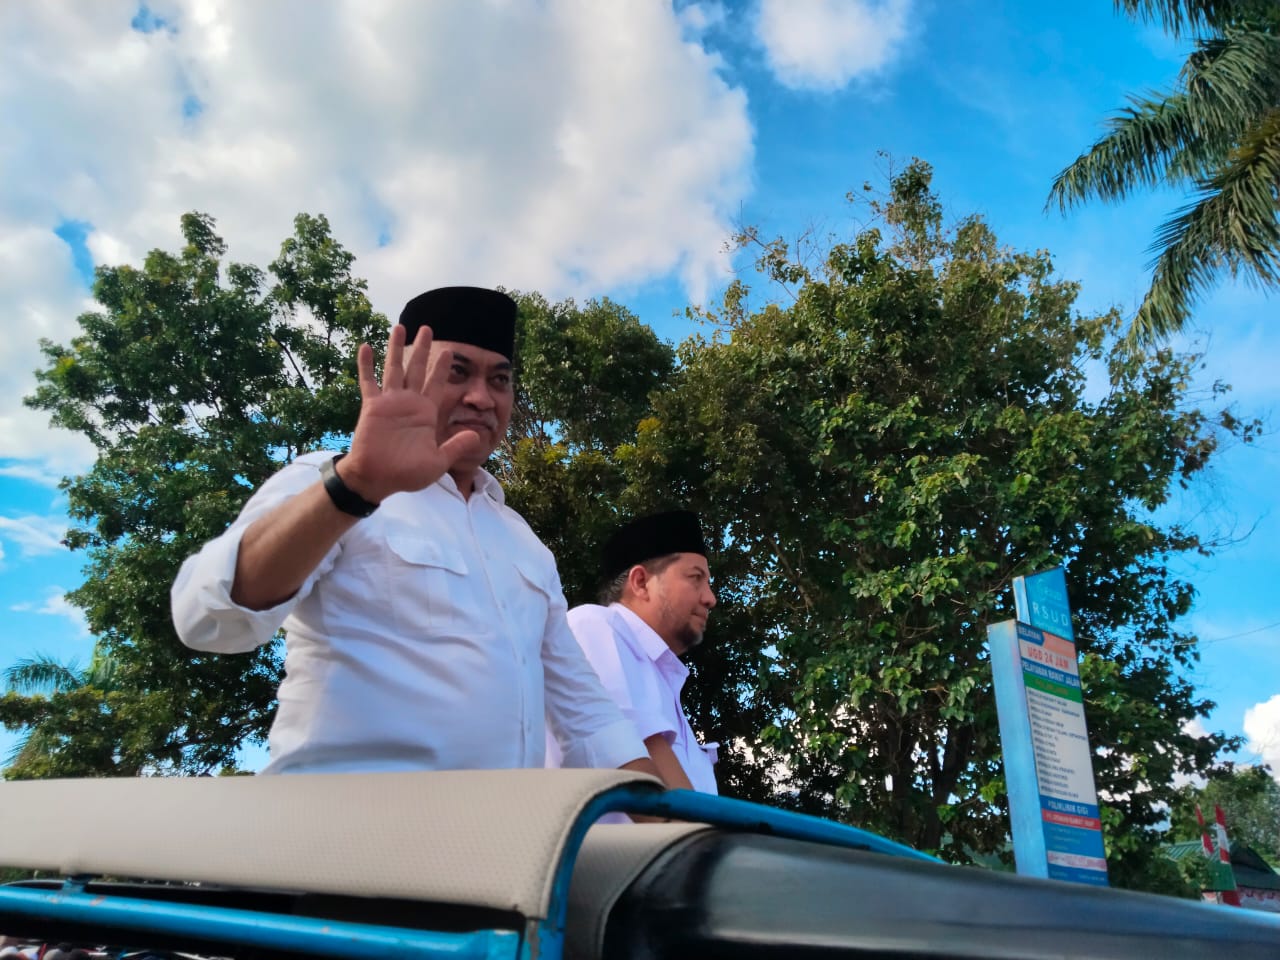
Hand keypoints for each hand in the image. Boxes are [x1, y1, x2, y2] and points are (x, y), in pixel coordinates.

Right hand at [340, 325, 484, 501]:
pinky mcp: (373, 406)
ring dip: (397, 348)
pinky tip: (366, 346)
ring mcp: (390, 402)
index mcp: (426, 413)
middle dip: (423, 349)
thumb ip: (456, 446)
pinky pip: (369, 381)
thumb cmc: (406, 474)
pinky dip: (366, 364)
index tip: (450, 351)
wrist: (378, 480)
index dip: (442, 368)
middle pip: (417, 369)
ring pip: (394, 368)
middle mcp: (409, 403)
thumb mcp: (438, 461)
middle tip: (427, 328)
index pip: (437, 384)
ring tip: (400, 326)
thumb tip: (476, 434)